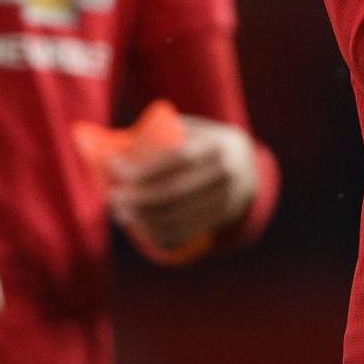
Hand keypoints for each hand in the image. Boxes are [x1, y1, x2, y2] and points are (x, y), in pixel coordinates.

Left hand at [105, 115, 257, 256]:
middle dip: (138, 197)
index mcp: (218, 145)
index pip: (176, 158)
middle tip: (113, 196)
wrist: (250, 169)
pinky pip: (187, 233)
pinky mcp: (220, 221)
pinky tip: (140, 229)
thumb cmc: (208, 144)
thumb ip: (167, 130)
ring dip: (143, 219)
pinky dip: (159, 234)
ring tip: (120, 213)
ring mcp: (226, 201)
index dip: (144, 166)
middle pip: (174, 192)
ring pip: (178, 217)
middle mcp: (226, 174)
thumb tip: (122, 141)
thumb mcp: (197, 129)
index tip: (116, 167)